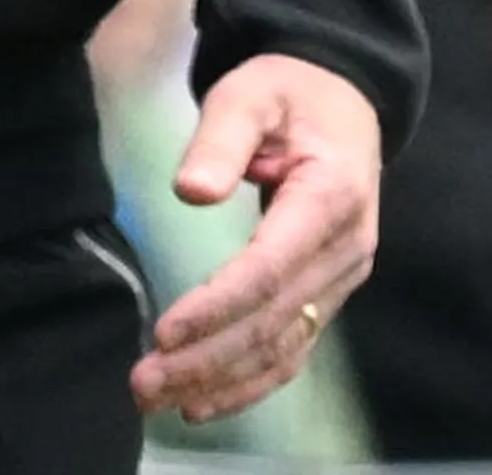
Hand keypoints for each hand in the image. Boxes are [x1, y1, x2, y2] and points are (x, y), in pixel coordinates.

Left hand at [131, 54, 381, 426]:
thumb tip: (190, 192)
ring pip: (283, 346)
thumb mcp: (249, 92)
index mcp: (331, 197)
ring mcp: (342, 278)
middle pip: (273, 320)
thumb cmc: (287, 91)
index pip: (269, 268)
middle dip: (208, 359)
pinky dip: (251, 381)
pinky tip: (205, 401)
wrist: (342, 100)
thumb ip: (220, 139)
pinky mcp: (327, 291)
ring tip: (161, 400)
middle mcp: (346, 250)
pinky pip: (292, 348)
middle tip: (145, 383)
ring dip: (223, 381)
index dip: (217, 307)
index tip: (165, 333)